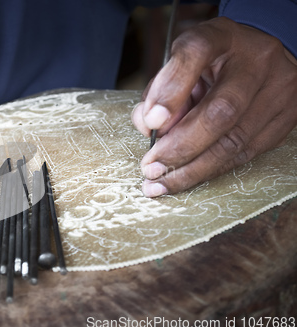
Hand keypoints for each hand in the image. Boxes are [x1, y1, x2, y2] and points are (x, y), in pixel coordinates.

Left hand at [132, 17, 296, 196]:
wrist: (260, 56)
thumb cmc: (212, 62)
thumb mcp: (180, 65)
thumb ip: (162, 89)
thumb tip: (148, 128)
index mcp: (222, 37)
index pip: (197, 52)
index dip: (172, 88)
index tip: (151, 122)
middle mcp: (257, 61)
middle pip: (221, 110)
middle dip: (180, 148)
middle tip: (150, 168)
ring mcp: (279, 90)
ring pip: (235, 142)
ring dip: (192, 170)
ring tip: (161, 184)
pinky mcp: (287, 118)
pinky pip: (246, 154)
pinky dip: (211, 171)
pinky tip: (186, 179)